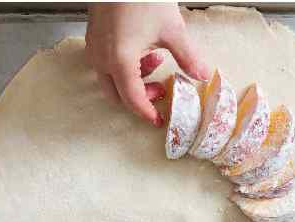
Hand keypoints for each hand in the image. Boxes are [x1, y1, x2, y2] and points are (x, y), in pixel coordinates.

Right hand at [84, 2, 208, 125]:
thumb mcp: (172, 29)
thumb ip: (187, 57)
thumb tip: (201, 75)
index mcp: (120, 61)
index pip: (132, 100)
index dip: (147, 112)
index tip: (158, 119)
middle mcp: (101, 59)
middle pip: (117, 95)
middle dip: (139, 98)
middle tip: (160, 90)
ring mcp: (94, 47)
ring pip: (110, 79)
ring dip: (132, 79)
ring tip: (154, 61)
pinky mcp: (93, 36)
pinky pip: (105, 62)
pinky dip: (123, 65)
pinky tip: (141, 48)